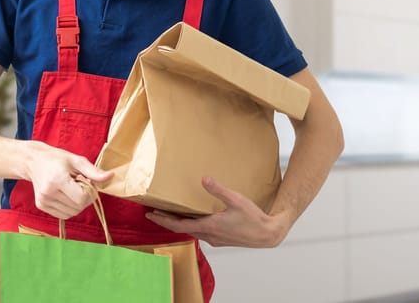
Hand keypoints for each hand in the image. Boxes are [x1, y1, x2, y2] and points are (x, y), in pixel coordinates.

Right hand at [24, 141, 113, 219]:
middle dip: (86, 198)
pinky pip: (64, 215)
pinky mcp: (41, 206)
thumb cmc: (57, 159)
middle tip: (81, 185)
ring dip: (78, 204)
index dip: (91, 193)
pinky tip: (67, 195)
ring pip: (72, 213)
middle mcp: (48, 193)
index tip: (88, 183)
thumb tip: (111, 176)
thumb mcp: (77, 161)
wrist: (34, 161)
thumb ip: (94, 171)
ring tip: (72, 189)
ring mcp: (43, 201)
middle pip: (78, 207)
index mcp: (57, 180)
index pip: (82, 198)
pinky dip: (70, 208)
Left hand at [145, 177, 295, 247]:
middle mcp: (209, 235)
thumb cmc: (253, 218)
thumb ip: (219, 190)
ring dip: (180, 224)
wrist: (267, 234)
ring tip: (171, 215)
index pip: (179, 225)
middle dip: (167, 221)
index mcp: (209, 226)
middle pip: (182, 229)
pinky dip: (192, 226)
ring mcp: (215, 239)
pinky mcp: (221, 240)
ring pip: (192, 232)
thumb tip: (204, 179)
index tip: (150, 215)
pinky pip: (201, 233)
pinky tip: (195, 220)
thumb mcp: (236, 200)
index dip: (163, 220)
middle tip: (155, 214)